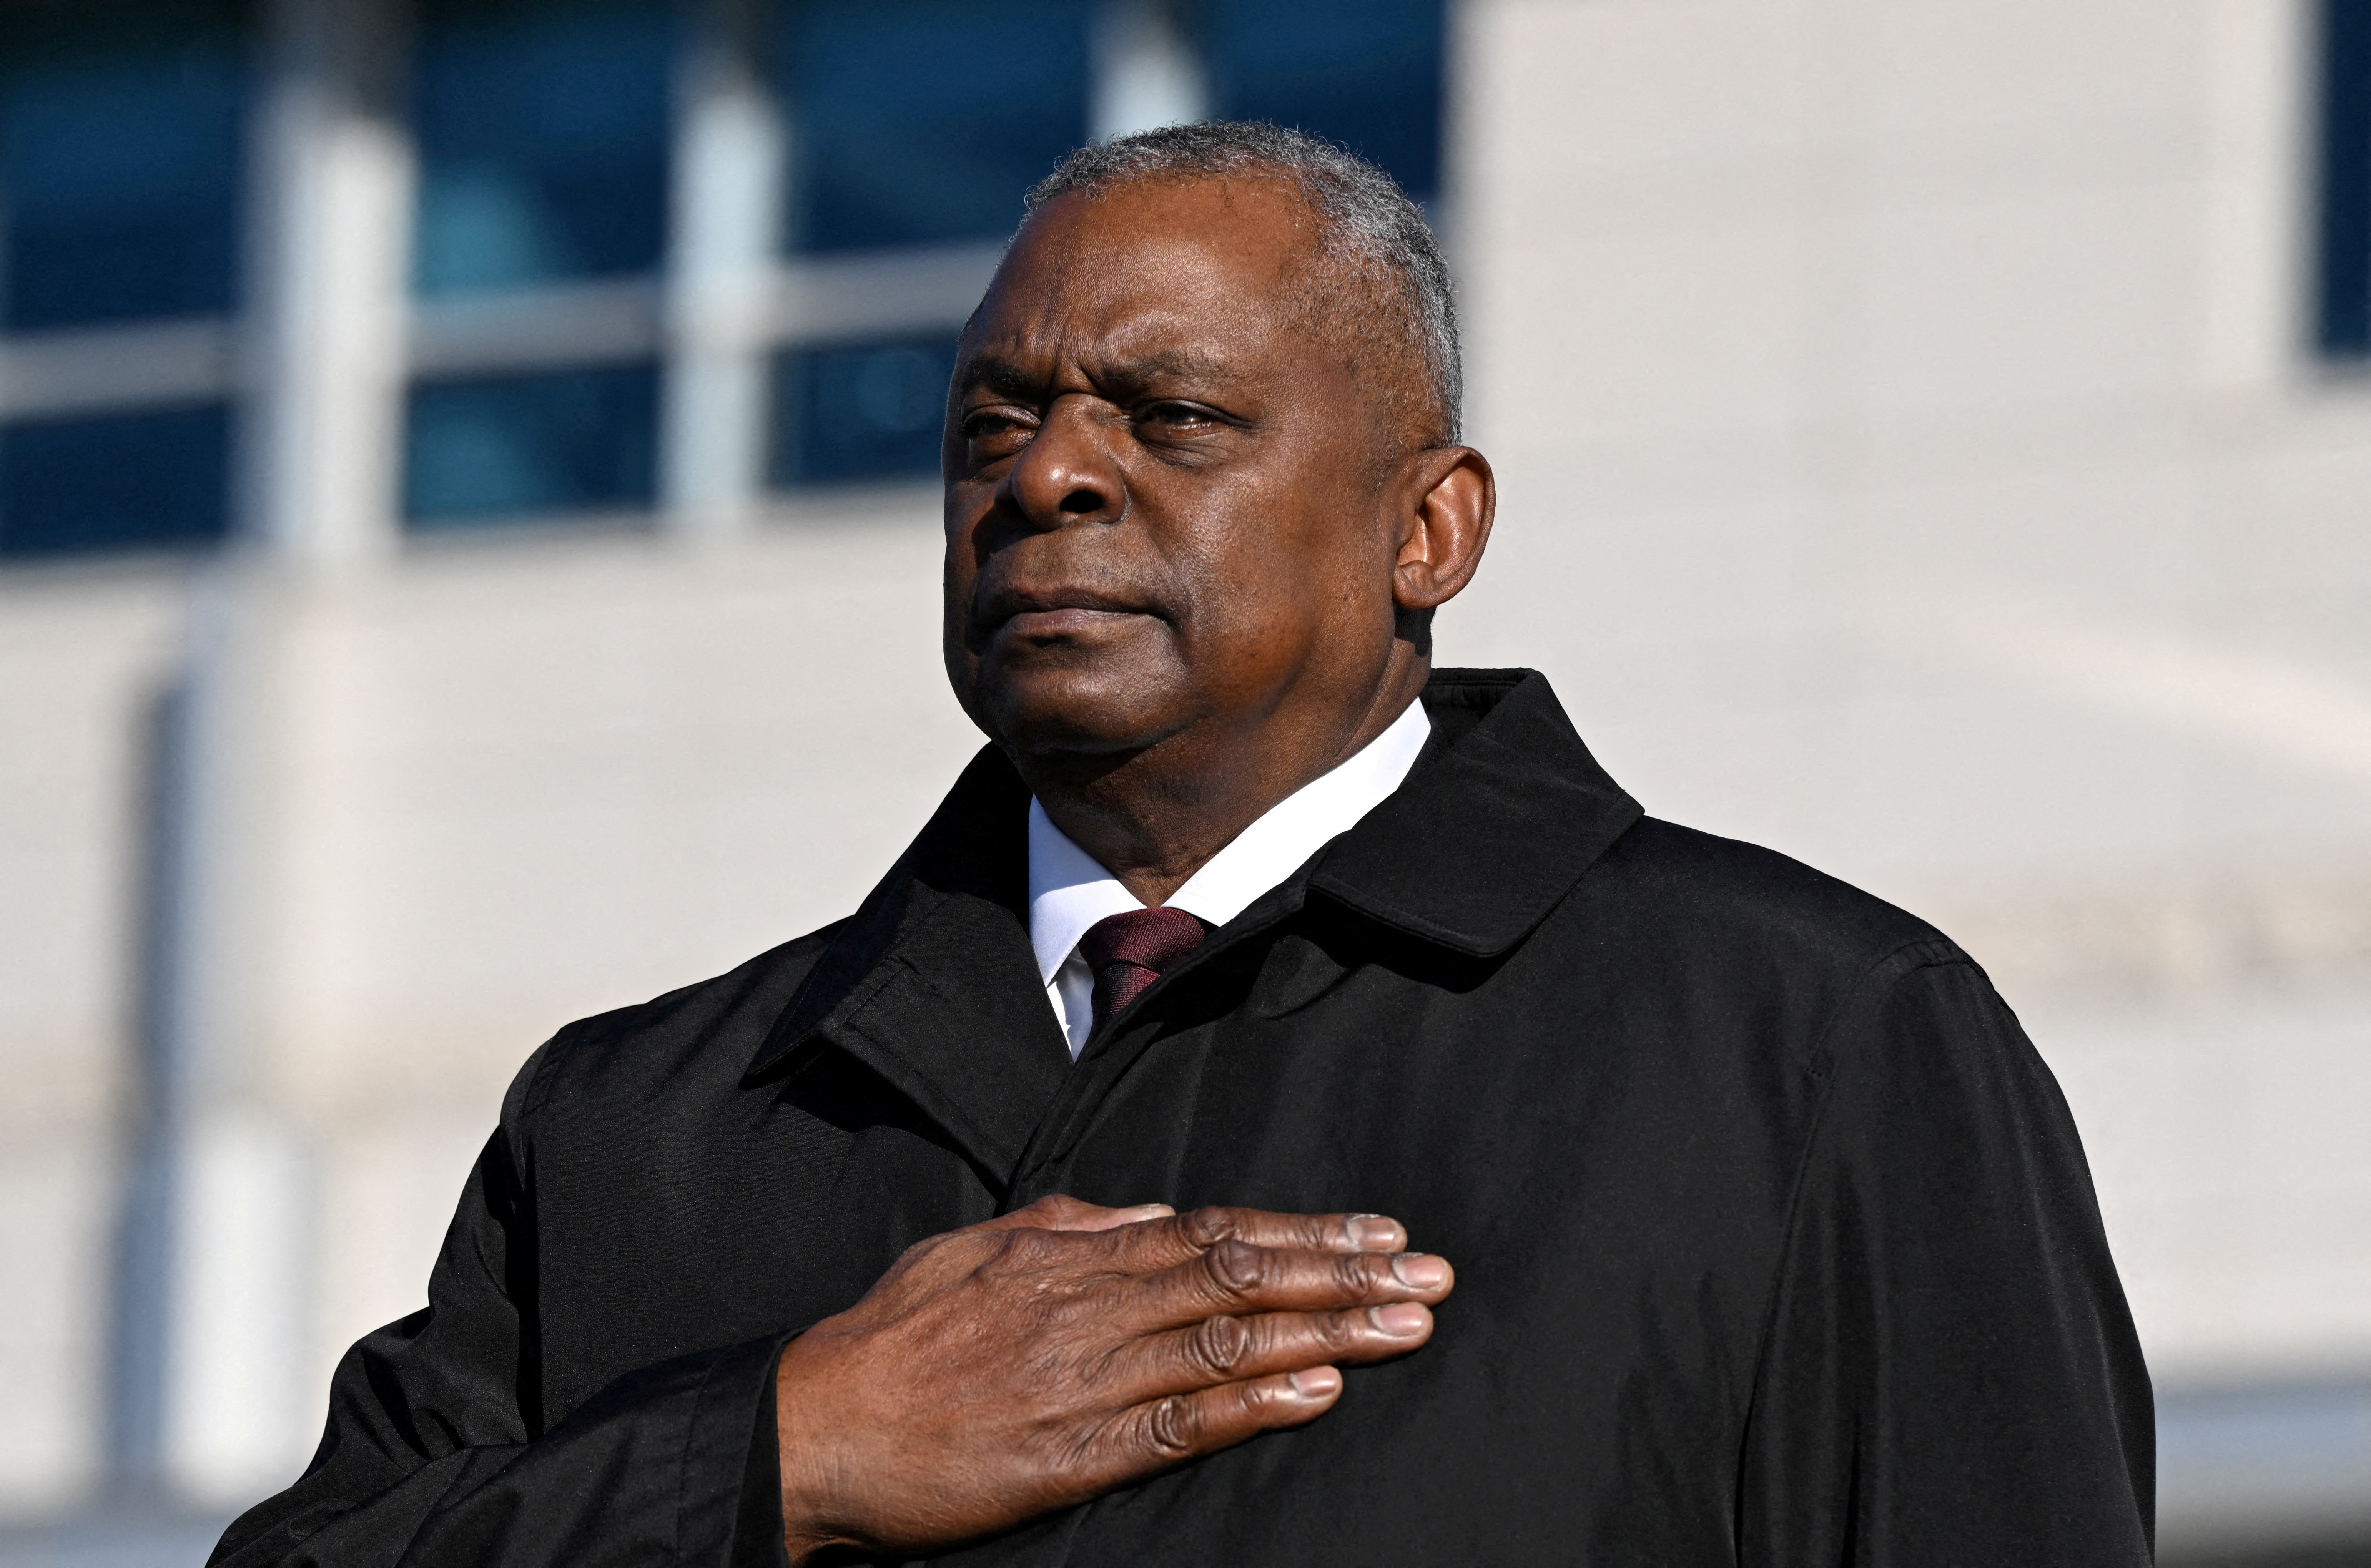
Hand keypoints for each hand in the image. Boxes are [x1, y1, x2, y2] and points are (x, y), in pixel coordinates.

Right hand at [772, 1194, 1453, 1562]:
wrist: (816, 1428)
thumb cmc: (894, 1337)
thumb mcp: (976, 1247)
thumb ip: (1073, 1224)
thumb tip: (1156, 1214)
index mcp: (1069, 1255)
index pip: (1212, 1233)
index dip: (1301, 1231)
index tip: (1376, 1230)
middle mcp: (1089, 1309)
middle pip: (1240, 1279)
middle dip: (1342, 1273)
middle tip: (1427, 1272)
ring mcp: (1083, 1383)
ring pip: (1228, 1345)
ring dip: (1328, 1333)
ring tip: (1407, 1324)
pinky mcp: (1070, 1457)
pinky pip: (1179, 1427)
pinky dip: (1255, 1406)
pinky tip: (1320, 1390)